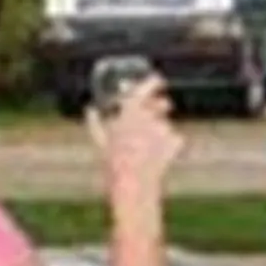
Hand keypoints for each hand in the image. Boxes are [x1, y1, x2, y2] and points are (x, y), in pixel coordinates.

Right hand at [85, 75, 182, 197]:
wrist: (134, 186)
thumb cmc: (113, 165)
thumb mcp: (100, 143)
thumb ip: (95, 123)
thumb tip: (89, 110)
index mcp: (128, 113)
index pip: (142, 89)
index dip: (152, 82)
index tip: (158, 79)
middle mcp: (148, 116)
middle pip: (161, 104)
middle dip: (161, 105)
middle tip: (163, 107)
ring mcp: (163, 129)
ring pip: (165, 125)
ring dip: (161, 131)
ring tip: (150, 148)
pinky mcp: (176, 142)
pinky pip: (175, 139)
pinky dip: (171, 145)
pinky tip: (161, 157)